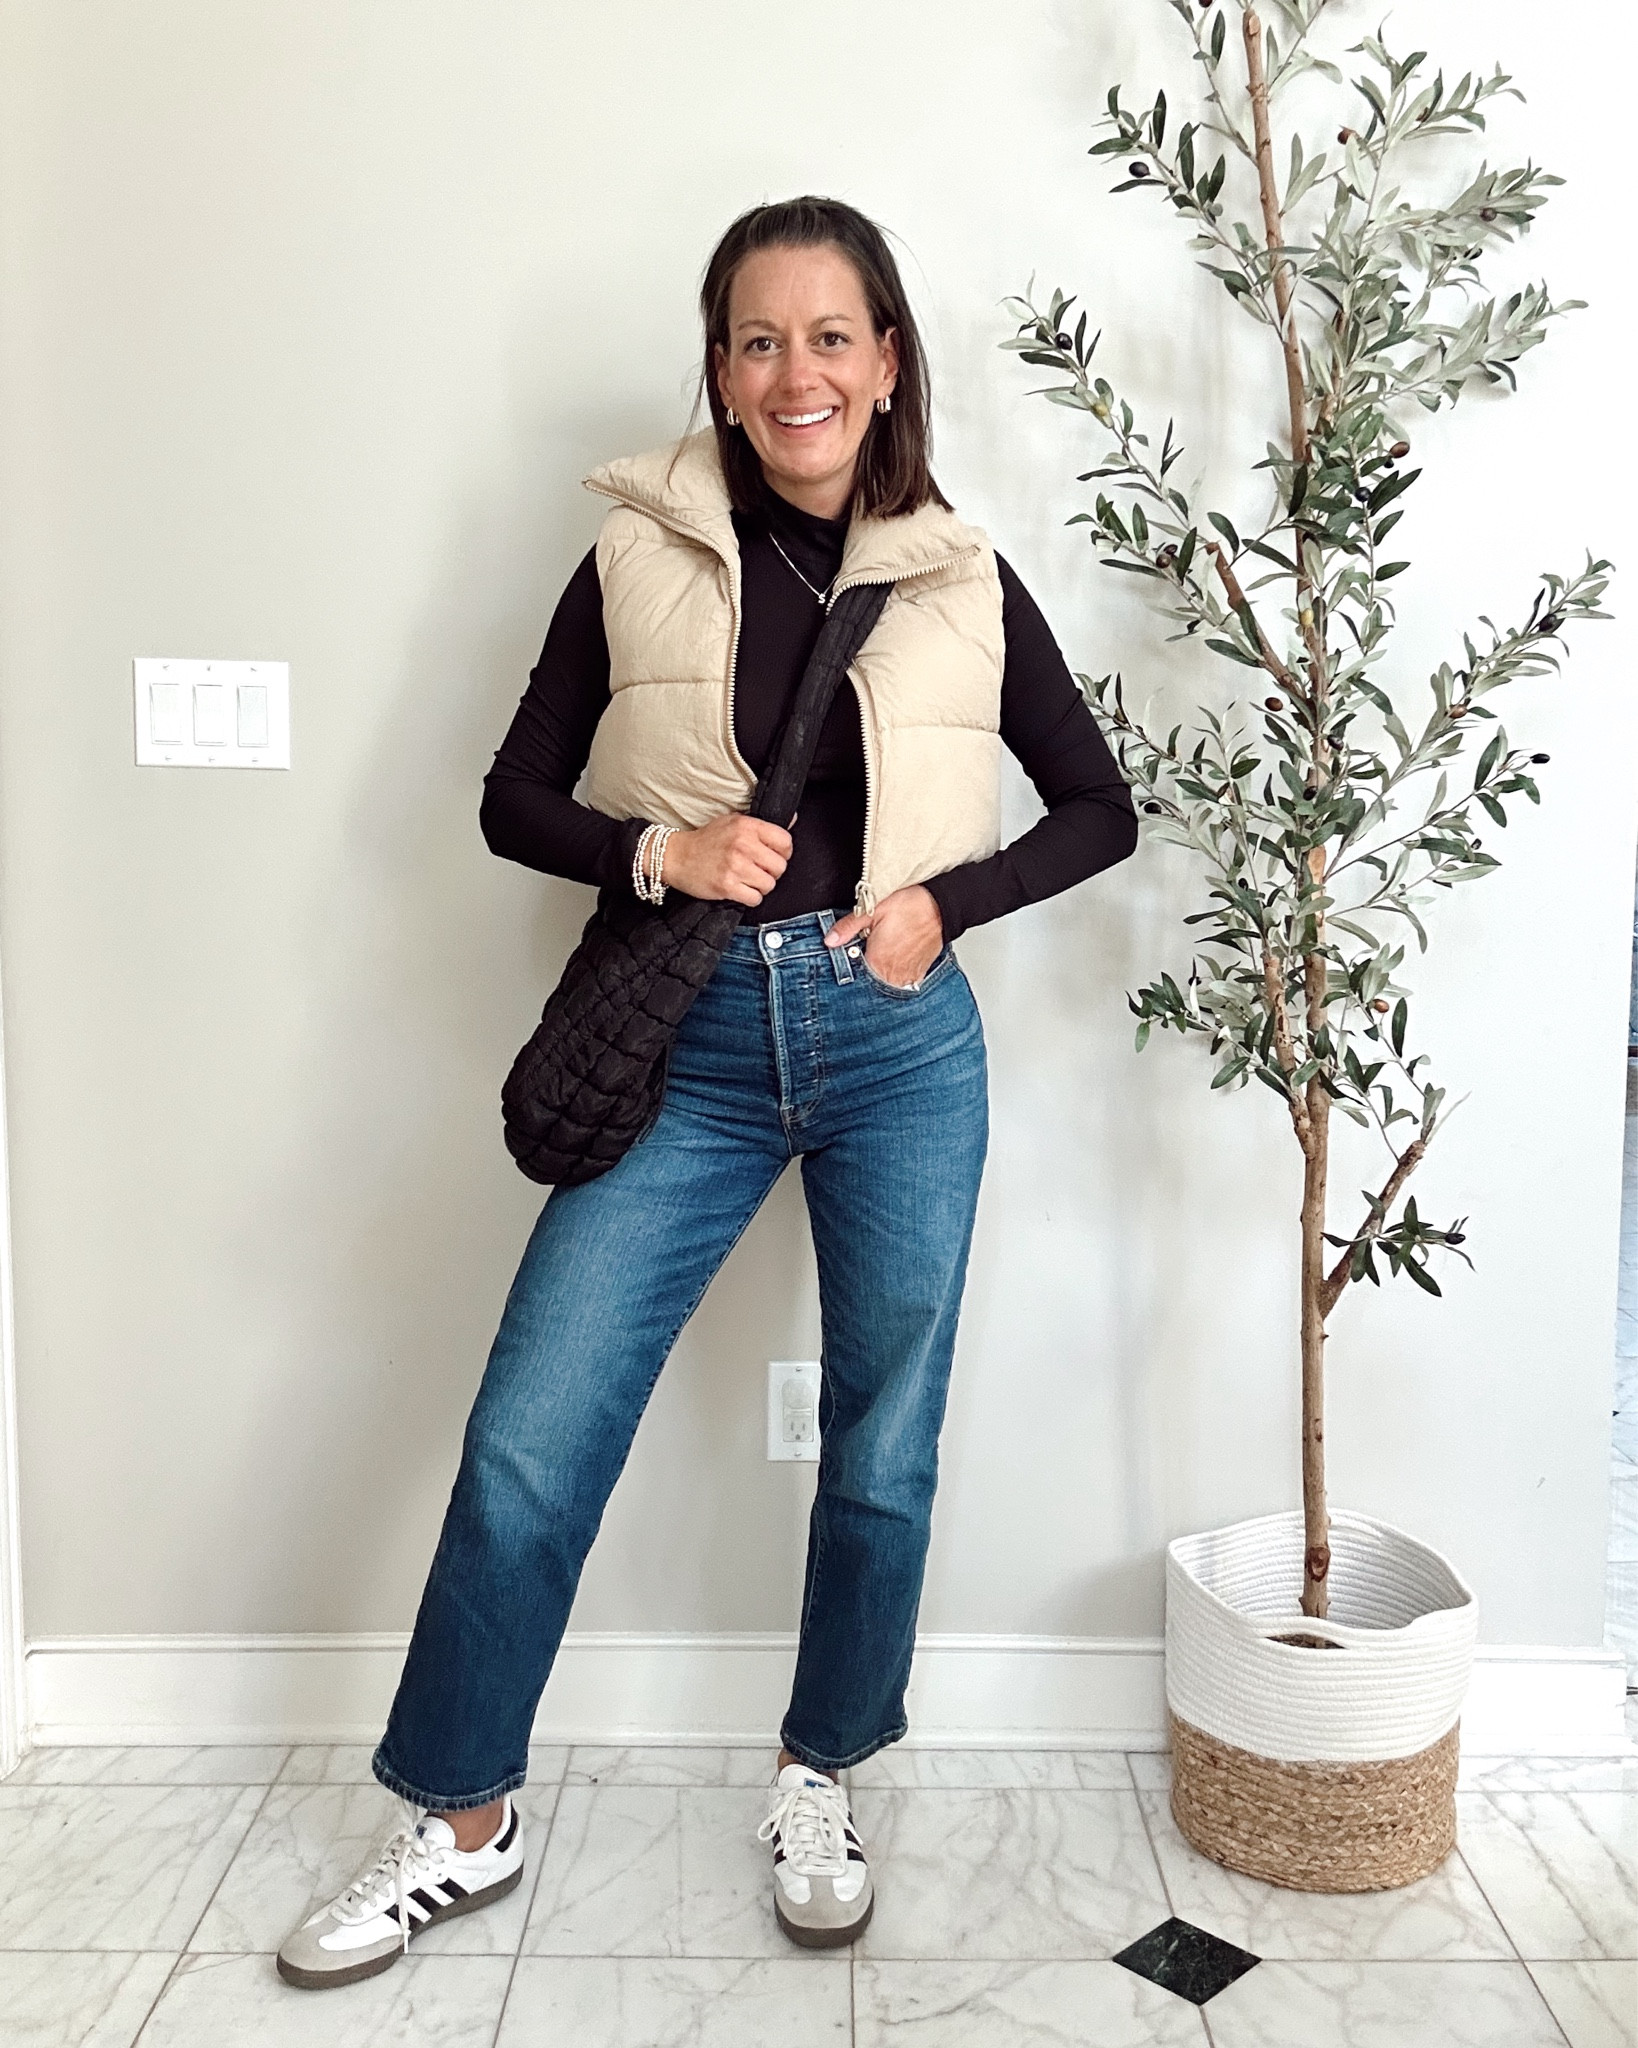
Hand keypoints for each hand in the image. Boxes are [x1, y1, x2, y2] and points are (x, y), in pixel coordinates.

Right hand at [663, 813, 792, 905]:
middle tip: (758, 871)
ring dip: (760, 886)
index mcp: (747, 826)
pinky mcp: (727, 886)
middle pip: (780, 867)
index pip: (785, 842)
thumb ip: (761, 824)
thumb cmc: (706, 840)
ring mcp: (735, 866)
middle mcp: (743, 845)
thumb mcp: (733, 821)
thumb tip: (793, 821)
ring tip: (747, 880)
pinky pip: (755, 899)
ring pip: (769, 885)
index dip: (783, 853)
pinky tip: (740, 890)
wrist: (676, 856)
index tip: (773, 856)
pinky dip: (750, 898)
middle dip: (772, 872)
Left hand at [826, 884, 943, 986]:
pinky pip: (902, 984)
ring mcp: (907, 977)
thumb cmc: (911, 906)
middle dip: (862, 975)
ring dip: (878, 978)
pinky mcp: (919, 974)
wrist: (942, 906)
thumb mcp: (873, 910)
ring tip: (879, 959)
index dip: (847, 969)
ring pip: (885, 987)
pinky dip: (894, 978)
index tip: (846, 958)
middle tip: (863, 955)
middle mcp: (892, 975)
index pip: (854, 978)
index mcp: (877, 962)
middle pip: (869, 985)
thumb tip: (830, 940)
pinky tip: (892, 964)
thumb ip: (848, 927)